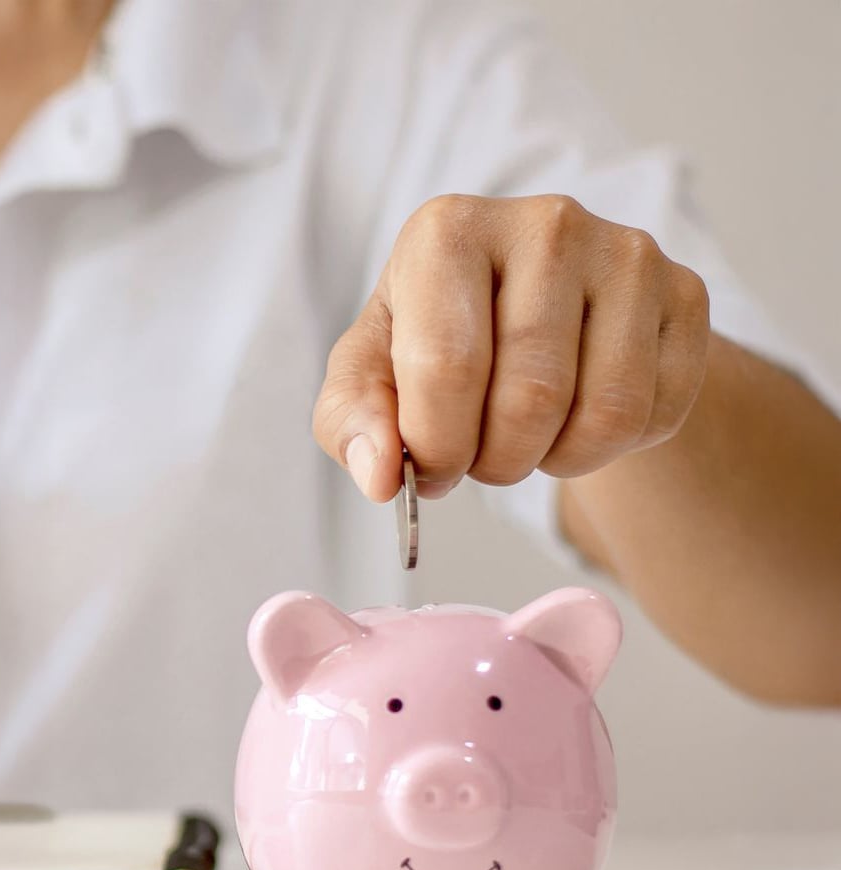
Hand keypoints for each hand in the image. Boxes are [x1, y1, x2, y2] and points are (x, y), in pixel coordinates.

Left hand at [314, 194, 708, 499]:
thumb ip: (354, 421)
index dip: (437, 448)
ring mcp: (626, 254)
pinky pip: (656, 414)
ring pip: (605, 415)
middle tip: (483, 455)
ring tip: (530, 435)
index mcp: (448, 231)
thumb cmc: (443, 340)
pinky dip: (614, 448)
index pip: (447, 368)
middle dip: (497, 462)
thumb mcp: (374, 373)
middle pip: (531, 400)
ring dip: (557, 459)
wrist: (541, 312)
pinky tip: (582, 415)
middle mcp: (545, 224)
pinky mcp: (684, 293)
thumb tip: (381, 476)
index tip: (431, 465)